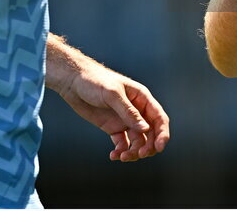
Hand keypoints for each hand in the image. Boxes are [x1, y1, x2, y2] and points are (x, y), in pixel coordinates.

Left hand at [53, 56, 169, 161]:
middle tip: (139, 154)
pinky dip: (120, 151)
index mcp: (142, 98)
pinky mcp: (113, 127)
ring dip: (133, 151)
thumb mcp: (112, 94)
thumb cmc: (95, 80)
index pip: (159, 118)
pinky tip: (113, 155)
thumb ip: (129, 112)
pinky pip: (122, 143)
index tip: (159, 148)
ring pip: (137, 141)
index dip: (163, 134)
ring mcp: (125, 120)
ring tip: (122, 156)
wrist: (73, 82)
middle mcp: (137, 111)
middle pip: (151, 133)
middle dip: (148, 146)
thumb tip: (146, 129)